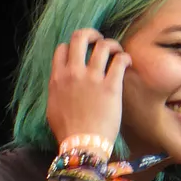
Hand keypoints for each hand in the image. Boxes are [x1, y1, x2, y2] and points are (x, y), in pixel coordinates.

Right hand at [46, 28, 130, 151]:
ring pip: (103, 45)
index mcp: (58, 78)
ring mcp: (93, 78)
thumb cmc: (68, 134)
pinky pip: (120, 61)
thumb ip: (57, 91)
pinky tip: (127, 62)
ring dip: (112, 44)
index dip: (73, 47)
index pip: (63, 48)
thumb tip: (60, 85)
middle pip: (80, 37)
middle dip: (92, 34)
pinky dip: (125, 57)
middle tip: (99, 40)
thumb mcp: (53, 109)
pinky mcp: (111, 86)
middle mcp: (74, 72)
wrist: (82, 146)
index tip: (81, 53)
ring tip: (117, 51)